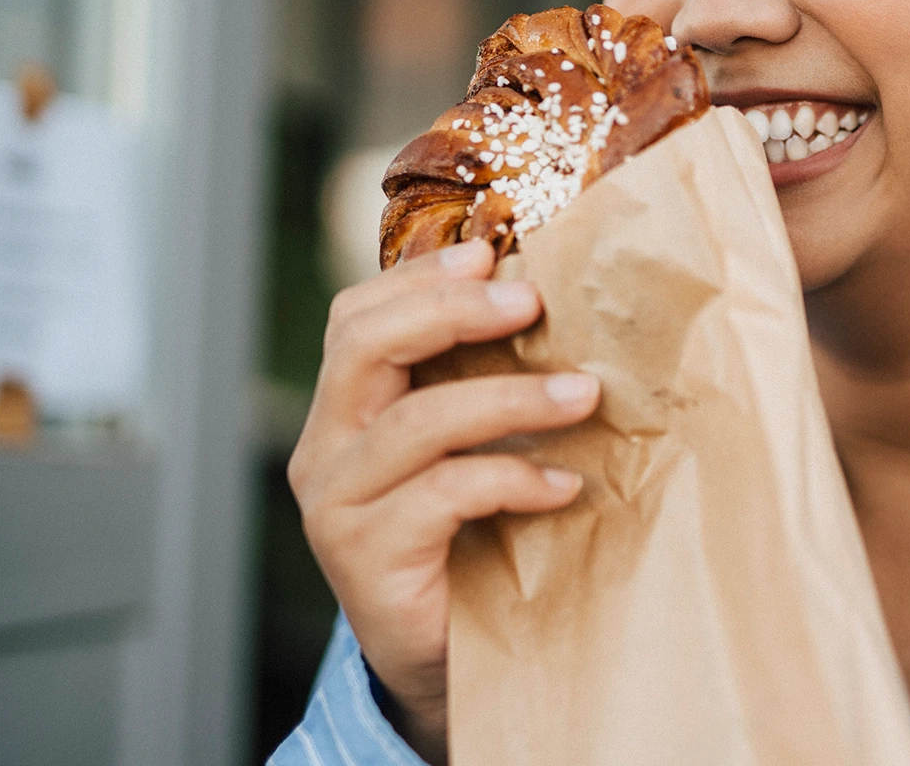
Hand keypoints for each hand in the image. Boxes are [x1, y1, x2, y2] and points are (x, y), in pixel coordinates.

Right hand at [288, 240, 598, 763]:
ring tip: (584, 394)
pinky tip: (564, 486)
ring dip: (510, 398)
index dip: (420, 278)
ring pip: (416, 421)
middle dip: (452, 311)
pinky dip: (513, 478)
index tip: (493, 254)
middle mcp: (325, 448)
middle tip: (533, 303)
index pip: (356, 316)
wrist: (446, 656)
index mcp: (345, 408)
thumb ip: (484, 382)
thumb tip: (562, 303)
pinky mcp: (367, 557)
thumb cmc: (470, 538)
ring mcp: (338, 504)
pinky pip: (443, 495)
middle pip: (365, 345)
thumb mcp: (471, 446)